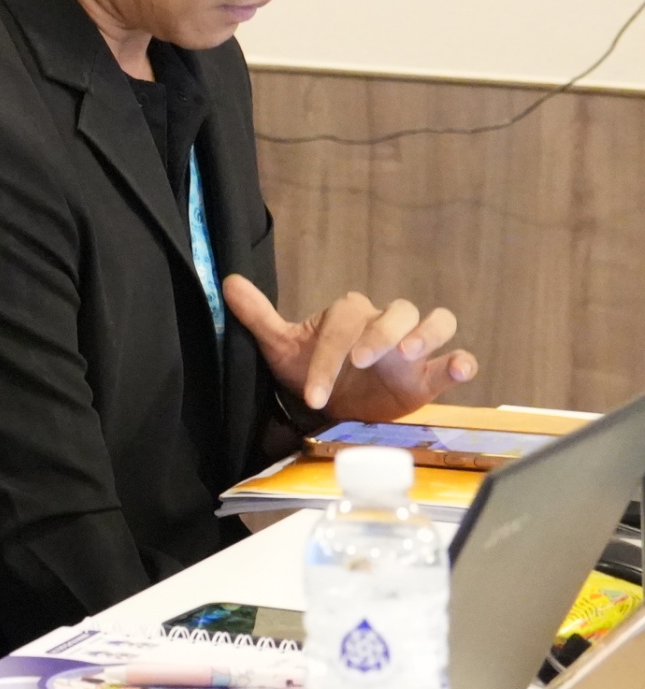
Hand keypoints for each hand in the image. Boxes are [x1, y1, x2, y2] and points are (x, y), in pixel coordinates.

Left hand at [223, 276, 477, 420]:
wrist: (334, 407)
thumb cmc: (311, 372)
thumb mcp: (280, 347)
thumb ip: (258, 316)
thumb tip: (227, 281)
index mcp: (349, 315)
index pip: (345, 323)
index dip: (328, 357)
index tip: (313, 394)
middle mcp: (385, 324)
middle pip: (399, 310)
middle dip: (381, 333)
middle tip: (362, 361)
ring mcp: (412, 349)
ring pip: (437, 321)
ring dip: (428, 334)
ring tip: (411, 355)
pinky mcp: (430, 376)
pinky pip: (457, 359)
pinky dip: (462, 361)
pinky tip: (459, 369)